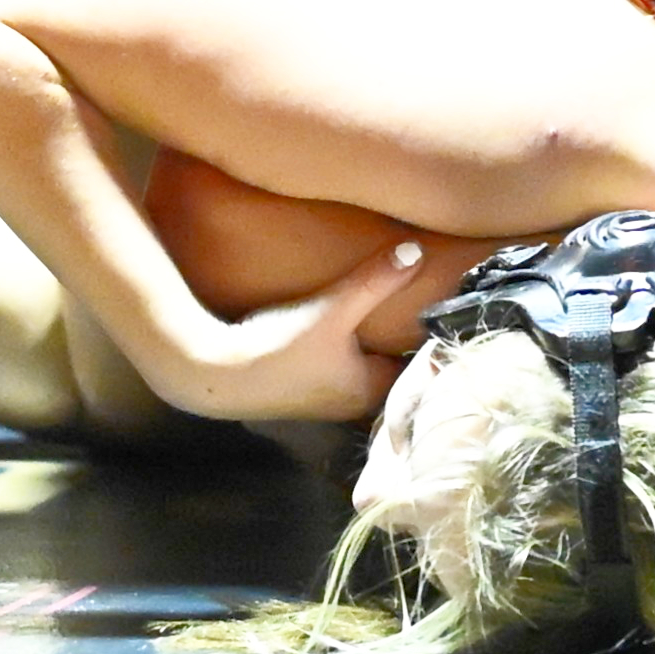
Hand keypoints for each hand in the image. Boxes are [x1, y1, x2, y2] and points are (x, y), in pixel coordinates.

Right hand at [147, 237, 423, 424]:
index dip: (427, 342)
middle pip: (390, 370)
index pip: (417, 368)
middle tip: (416, 308)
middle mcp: (354, 403)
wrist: (214, 374)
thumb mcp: (333, 309)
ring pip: (362, 372)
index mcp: (372, 389)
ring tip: (384, 317)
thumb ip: (375, 280)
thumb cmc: (280, 348)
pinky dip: (346, 356)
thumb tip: (417, 250)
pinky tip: (342, 335)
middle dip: (400, 344)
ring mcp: (325, 401)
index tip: (441, 314)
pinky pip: (338, 373)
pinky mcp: (300, 393)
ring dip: (371, 350)